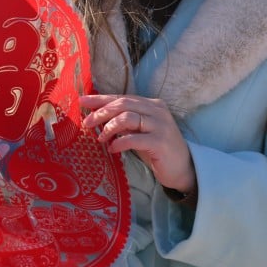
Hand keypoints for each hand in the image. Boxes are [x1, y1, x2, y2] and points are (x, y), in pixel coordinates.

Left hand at [80, 94, 196, 193]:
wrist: (183, 170)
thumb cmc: (156, 150)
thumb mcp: (139, 131)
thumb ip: (124, 121)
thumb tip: (97, 116)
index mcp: (151, 104)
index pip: (122, 97)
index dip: (101, 99)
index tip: (82, 101)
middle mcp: (157, 111)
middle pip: (123, 104)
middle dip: (101, 112)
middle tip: (87, 122)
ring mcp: (161, 125)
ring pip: (127, 117)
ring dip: (109, 127)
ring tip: (101, 138)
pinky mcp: (161, 142)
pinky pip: (134, 138)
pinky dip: (119, 142)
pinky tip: (112, 149)